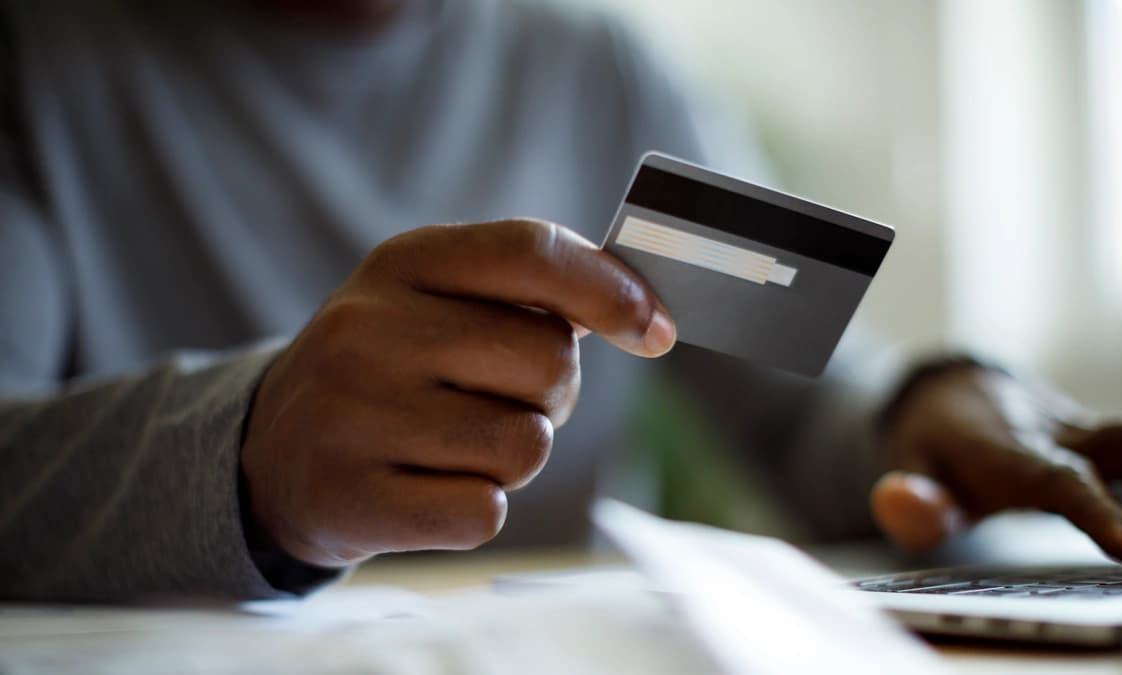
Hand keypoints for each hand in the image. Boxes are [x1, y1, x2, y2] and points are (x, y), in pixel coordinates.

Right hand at [241, 219, 675, 566]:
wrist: (274, 453)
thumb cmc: (392, 370)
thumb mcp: (437, 301)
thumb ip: (532, 292)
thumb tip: (646, 316)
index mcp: (403, 263)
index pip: (531, 251)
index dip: (609, 290)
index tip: (655, 329)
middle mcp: (368, 328)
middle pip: (549, 359)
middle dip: (551, 393)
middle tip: (501, 400)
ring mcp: (351, 414)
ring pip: (525, 444)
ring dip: (513, 457)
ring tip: (455, 444)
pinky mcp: (350, 498)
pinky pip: (484, 511)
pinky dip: (477, 508)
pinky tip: (428, 488)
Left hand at [871, 364, 1121, 561]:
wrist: (958, 395)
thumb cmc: (939, 443)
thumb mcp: (908, 469)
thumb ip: (913, 498)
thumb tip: (899, 504)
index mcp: (1011, 448)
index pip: (1060, 478)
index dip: (1099, 511)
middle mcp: (1067, 435)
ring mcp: (1100, 438)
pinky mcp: (1121, 446)